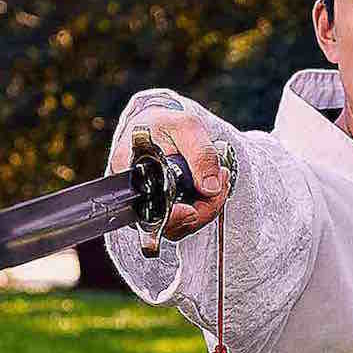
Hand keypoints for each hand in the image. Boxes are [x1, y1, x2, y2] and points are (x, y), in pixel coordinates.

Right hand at [107, 105, 230, 239]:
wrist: (162, 129)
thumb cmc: (167, 126)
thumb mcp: (187, 128)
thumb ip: (201, 154)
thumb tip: (211, 188)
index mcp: (131, 171)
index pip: (147, 208)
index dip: (172, 216)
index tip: (192, 211)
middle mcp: (136, 195)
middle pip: (169, 223)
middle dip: (203, 208)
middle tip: (221, 180)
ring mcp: (150, 207)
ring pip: (181, 226)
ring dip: (208, 207)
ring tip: (219, 176)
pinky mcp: (163, 212)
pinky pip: (186, 222)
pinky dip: (205, 207)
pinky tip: (212, 186)